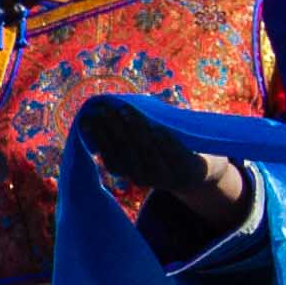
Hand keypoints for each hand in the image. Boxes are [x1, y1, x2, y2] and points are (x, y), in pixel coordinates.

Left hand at [73, 97, 253, 234]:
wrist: (190, 176)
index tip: (130, 111)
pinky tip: (88, 125)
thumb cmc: (195, 145)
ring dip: (107, 133)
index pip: (165, 146)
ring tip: (96, 112)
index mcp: (186, 166)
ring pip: (123, 156)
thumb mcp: (197, 137)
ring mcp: (144, 179)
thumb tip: (149, 105)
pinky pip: (112, 161)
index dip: (144, 127)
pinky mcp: (129, 177)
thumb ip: (177, 125)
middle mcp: (164, 177)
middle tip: (110, 107)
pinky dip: (99, 142)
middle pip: (140, 149)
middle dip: (123, 127)